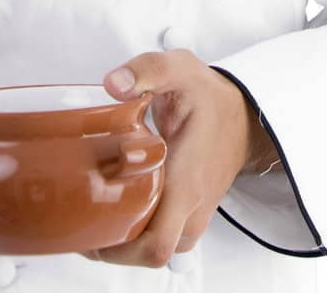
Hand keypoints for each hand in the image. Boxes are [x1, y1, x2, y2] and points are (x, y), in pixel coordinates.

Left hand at [79, 50, 270, 267]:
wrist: (244, 115)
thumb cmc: (211, 98)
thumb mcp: (181, 70)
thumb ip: (148, 70)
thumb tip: (114, 84)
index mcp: (186, 182)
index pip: (156, 245)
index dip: (117, 250)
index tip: (89, 228)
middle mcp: (192, 207)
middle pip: (148, 255)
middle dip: (112, 248)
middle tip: (82, 222)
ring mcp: (193, 214)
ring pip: (154, 250)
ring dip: (124, 242)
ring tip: (95, 215)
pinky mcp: (190, 214)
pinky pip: (161, 237)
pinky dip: (137, 233)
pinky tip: (118, 210)